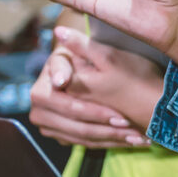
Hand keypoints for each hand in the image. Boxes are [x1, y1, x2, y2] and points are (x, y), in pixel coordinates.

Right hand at [28, 26, 163, 146]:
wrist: (79, 71)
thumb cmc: (82, 57)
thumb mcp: (83, 50)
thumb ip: (75, 45)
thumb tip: (61, 31)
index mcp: (40, 92)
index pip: (70, 106)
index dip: (94, 111)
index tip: (120, 116)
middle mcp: (39, 112)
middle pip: (77, 127)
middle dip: (107, 128)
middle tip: (134, 126)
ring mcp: (49, 127)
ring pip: (84, 138)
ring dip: (113, 138)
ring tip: (138, 137)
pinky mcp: (62, 137)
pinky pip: (87, 144)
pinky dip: (109, 142)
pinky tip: (131, 140)